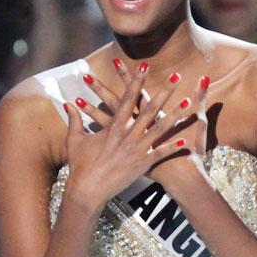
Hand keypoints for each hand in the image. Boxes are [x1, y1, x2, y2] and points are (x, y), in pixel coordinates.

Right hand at [63, 63, 191, 208]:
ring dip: (176, 114)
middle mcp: (128, 135)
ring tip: (189, 101)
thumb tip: (67, 104)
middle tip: (177, 76)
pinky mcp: (142, 164)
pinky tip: (186, 140)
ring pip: (161, 128)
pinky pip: (161, 154)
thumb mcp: (74, 140)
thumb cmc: (79, 165)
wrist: (87, 191)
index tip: (145, 66)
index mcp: (113, 127)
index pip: (127, 98)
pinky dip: (173, 147)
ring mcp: (136, 149)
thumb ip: (73, 120)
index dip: (136, 81)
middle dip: (164, 91)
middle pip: (149, 108)